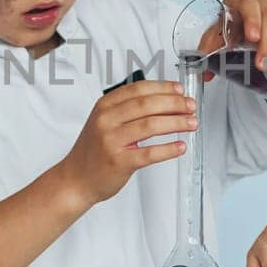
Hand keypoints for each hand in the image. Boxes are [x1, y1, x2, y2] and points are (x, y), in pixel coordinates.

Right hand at [56, 80, 194, 205]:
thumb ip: (127, 109)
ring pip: (151, 125)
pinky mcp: (120, 162)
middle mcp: (106, 120)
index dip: (163, 87)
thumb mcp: (104, 121)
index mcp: (104, 106)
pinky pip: (150, 153)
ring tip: (191, 123)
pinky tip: (180, 146)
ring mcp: (112, 141)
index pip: (138, 89)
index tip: (180, 90)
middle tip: (191, 106)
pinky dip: (169, 149)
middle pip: (147, 104)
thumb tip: (165, 100)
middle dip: (175, 104)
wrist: (76, 179)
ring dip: (176, 123)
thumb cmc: (93, 151)